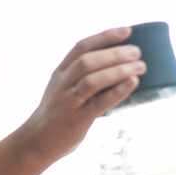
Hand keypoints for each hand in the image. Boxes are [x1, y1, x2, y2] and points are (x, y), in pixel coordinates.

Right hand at [17, 27, 144, 163]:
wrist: (35, 143)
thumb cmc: (57, 116)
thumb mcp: (64, 91)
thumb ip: (84, 81)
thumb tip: (120, 72)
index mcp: (60, 74)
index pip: (81, 47)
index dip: (105, 37)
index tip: (127, 31)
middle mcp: (62, 84)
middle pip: (87, 61)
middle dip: (114, 53)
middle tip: (137, 52)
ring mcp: (68, 102)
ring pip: (92, 79)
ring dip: (118, 70)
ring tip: (140, 67)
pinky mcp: (76, 120)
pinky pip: (99, 103)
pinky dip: (117, 91)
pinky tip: (132, 84)